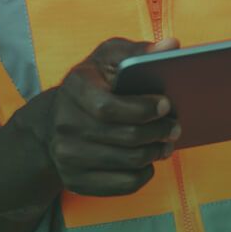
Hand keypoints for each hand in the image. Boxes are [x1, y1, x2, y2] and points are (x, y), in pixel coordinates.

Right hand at [41, 36, 182, 196]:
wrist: (54, 121)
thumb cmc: (92, 82)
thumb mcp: (109, 58)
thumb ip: (140, 51)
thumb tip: (172, 46)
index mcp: (74, 88)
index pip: (108, 107)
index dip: (142, 108)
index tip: (166, 104)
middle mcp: (65, 125)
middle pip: (124, 137)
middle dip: (158, 132)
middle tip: (176, 126)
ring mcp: (67, 157)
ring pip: (127, 162)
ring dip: (155, 152)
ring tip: (167, 142)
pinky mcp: (75, 181)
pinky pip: (122, 185)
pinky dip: (143, 174)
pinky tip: (149, 160)